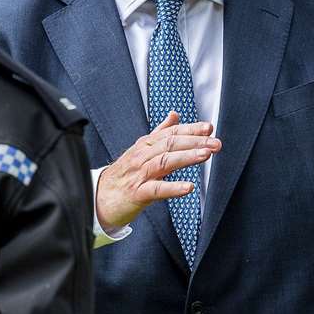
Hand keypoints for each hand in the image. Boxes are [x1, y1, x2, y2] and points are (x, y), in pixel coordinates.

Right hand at [96, 111, 220, 232]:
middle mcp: (142, 156)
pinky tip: (188, 187)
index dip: (190, 129)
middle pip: (169, 145)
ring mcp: (139, 174)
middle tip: (215, 143)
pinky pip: (156, 189)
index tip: (209, 128)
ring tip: (205, 155)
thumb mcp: (141, 150)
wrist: (98, 198)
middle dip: (194, 142)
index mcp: (145, 145)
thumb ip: (160, 133)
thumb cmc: (124, 175)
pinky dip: (173, 188)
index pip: (170, 133)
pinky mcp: (136, 193)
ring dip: (186, 157)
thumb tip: (174, 114)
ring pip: (163, 162)